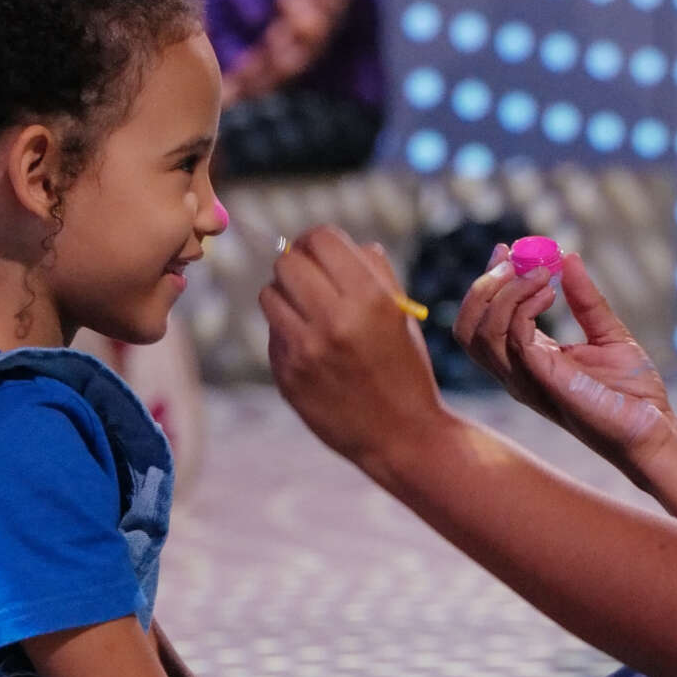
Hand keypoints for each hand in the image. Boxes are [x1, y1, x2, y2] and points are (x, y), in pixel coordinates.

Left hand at [259, 225, 447, 466]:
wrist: (402, 436)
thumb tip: (349, 244)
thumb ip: (376, 272)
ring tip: (309, 312)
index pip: (320, 239)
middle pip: (286, 262)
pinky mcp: (287, 374)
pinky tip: (312, 348)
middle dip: (299, 265)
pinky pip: (273, 332)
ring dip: (286, 296)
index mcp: (370, 299)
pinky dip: (287, 331)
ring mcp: (305, 350)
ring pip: (269, 294)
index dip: (319, 240)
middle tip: (312, 279)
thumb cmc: (406, 369)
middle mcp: (334, 321)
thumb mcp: (402, 315)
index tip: (323, 252)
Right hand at [453, 246, 674, 474]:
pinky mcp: (544, 380)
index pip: (482, 321)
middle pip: (466, 328)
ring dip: (504, 292)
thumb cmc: (632, 392)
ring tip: (540, 274)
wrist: (653, 427)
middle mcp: (518, 371)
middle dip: (484, 285)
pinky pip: (513, 338)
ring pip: (480, 334)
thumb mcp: (607, 332)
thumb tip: (568, 258)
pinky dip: (524, 306)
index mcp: (527, 360)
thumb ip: (584, 298)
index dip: (487, 281)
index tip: (508, 249)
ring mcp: (526, 379)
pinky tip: (550, 293)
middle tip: (519, 258)